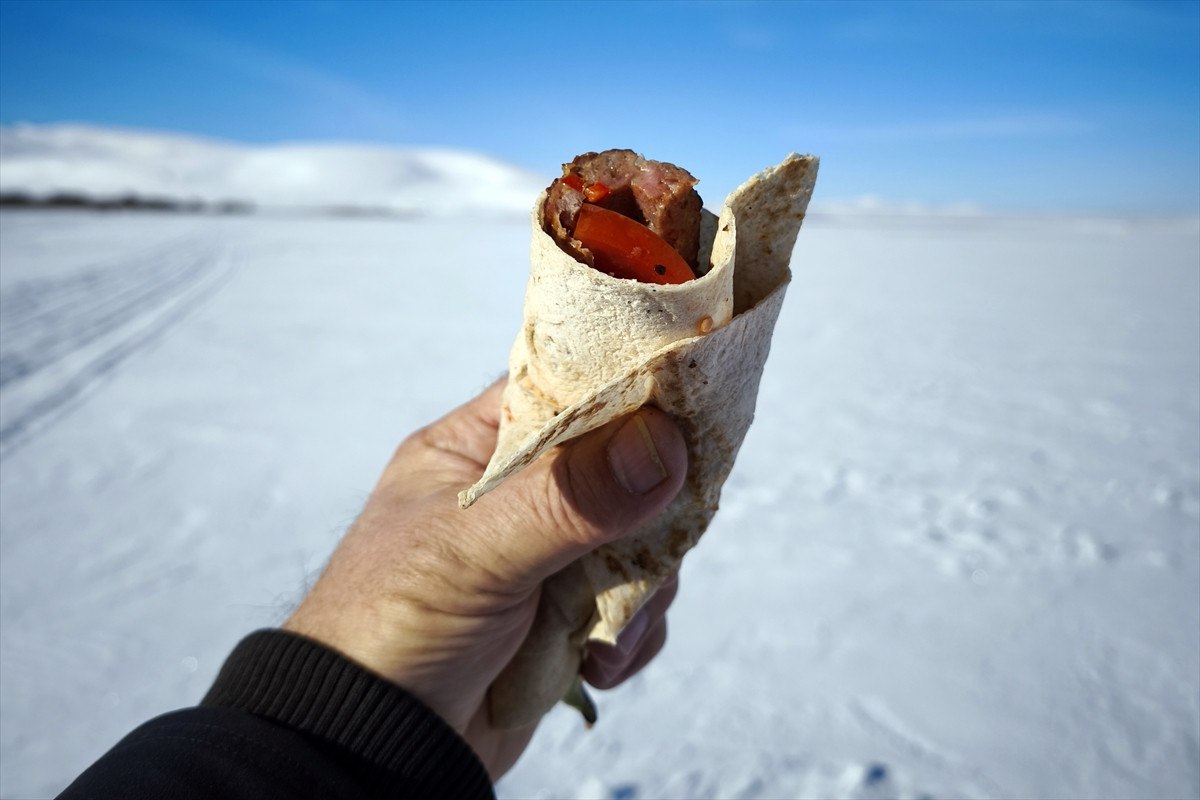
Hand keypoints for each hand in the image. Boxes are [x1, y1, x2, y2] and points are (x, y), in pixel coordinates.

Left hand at [282, 378, 687, 777]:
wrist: (374, 748)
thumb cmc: (392, 629)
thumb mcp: (474, 553)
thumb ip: (567, 499)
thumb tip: (663, 444)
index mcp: (475, 451)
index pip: (567, 392)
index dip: (629, 396)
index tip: (686, 415)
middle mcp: (516, 494)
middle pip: (623, 468)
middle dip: (646, 516)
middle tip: (649, 550)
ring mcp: (546, 555)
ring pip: (639, 541)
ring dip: (639, 591)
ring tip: (604, 635)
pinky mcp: (567, 614)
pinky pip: (634, 604)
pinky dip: (630, 635)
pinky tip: (597, 664)